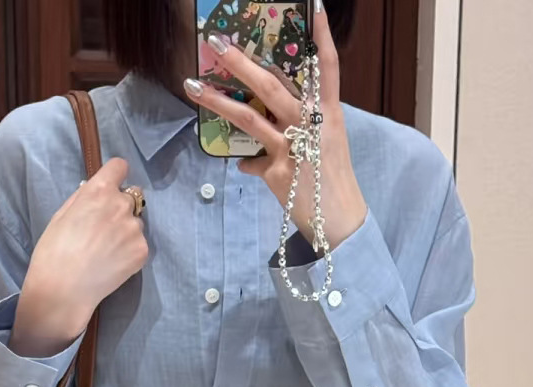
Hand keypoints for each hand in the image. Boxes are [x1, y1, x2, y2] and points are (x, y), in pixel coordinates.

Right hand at [11, 156, 147, 355]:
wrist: (63, 290)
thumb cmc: (53, 252)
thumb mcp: (62, 214)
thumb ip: (84, 198)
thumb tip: (95, 191)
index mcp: (98, 190)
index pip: (119, 166)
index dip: (115, 176)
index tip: (111, 187)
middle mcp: (120, 204)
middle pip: (130, 197)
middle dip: (120, 208)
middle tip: (104, 230)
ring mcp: (134, 229)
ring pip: (135, 223)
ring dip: (126, 231)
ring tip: (107, 251)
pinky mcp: (142, 251)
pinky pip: (139, 244)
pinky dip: (130, 252)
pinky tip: (113, 263)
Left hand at [184, 3, 367, 251]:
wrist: (338, 219)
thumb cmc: (332, 180)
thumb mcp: (325, 145)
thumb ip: (299, 129)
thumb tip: (274, 124)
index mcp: (329, 113)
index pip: (328, 68)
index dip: (323, 38)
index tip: (314, 7)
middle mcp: (311, 125)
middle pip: (272, 86)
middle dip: (242, 63)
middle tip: (219, 43)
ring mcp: (293, 148)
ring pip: (250, 117)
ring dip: (218, 100)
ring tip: (193, 85)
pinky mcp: (278, 173)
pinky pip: (253, 161)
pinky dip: (246, 161)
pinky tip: (241, 162)